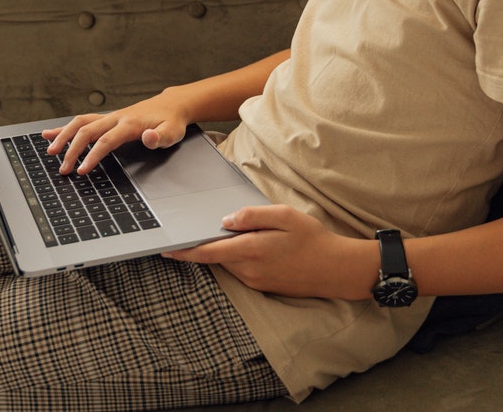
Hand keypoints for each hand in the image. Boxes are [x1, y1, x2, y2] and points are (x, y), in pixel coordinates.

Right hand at [43, 90, 195, 174]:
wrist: (171, 105)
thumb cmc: (171, 121)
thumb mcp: (173, 132)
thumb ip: (160, 137)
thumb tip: (149, 137)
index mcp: (130, 123)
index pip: (106, 141)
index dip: (92, 156)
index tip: (82, 170)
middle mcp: (116, 118)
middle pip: (87, 131)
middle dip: (72, 150)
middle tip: (63, 169)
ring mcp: (110, 117)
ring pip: (81, 123)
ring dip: (64, 136)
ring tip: (51, 151)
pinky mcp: (107, 119)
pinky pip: (83, 121)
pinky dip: (66, 128)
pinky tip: (51, 134)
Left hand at [163, 205, 373, 298]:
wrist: (336, 270)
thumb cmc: (312, 239)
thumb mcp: (284, 216)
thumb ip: (252, 215)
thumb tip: (226, 220)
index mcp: (252, 250)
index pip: (209, 252)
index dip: (186, 251)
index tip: (167, 249)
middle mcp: (249, 270)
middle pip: (217, 257)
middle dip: (207, 245)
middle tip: (205, 227)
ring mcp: (255, 281)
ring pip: (229, 263)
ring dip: (226, 251)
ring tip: (238, 234)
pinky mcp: (262, 286)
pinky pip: (241, 270)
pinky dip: (238, 257)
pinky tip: (255, 246)